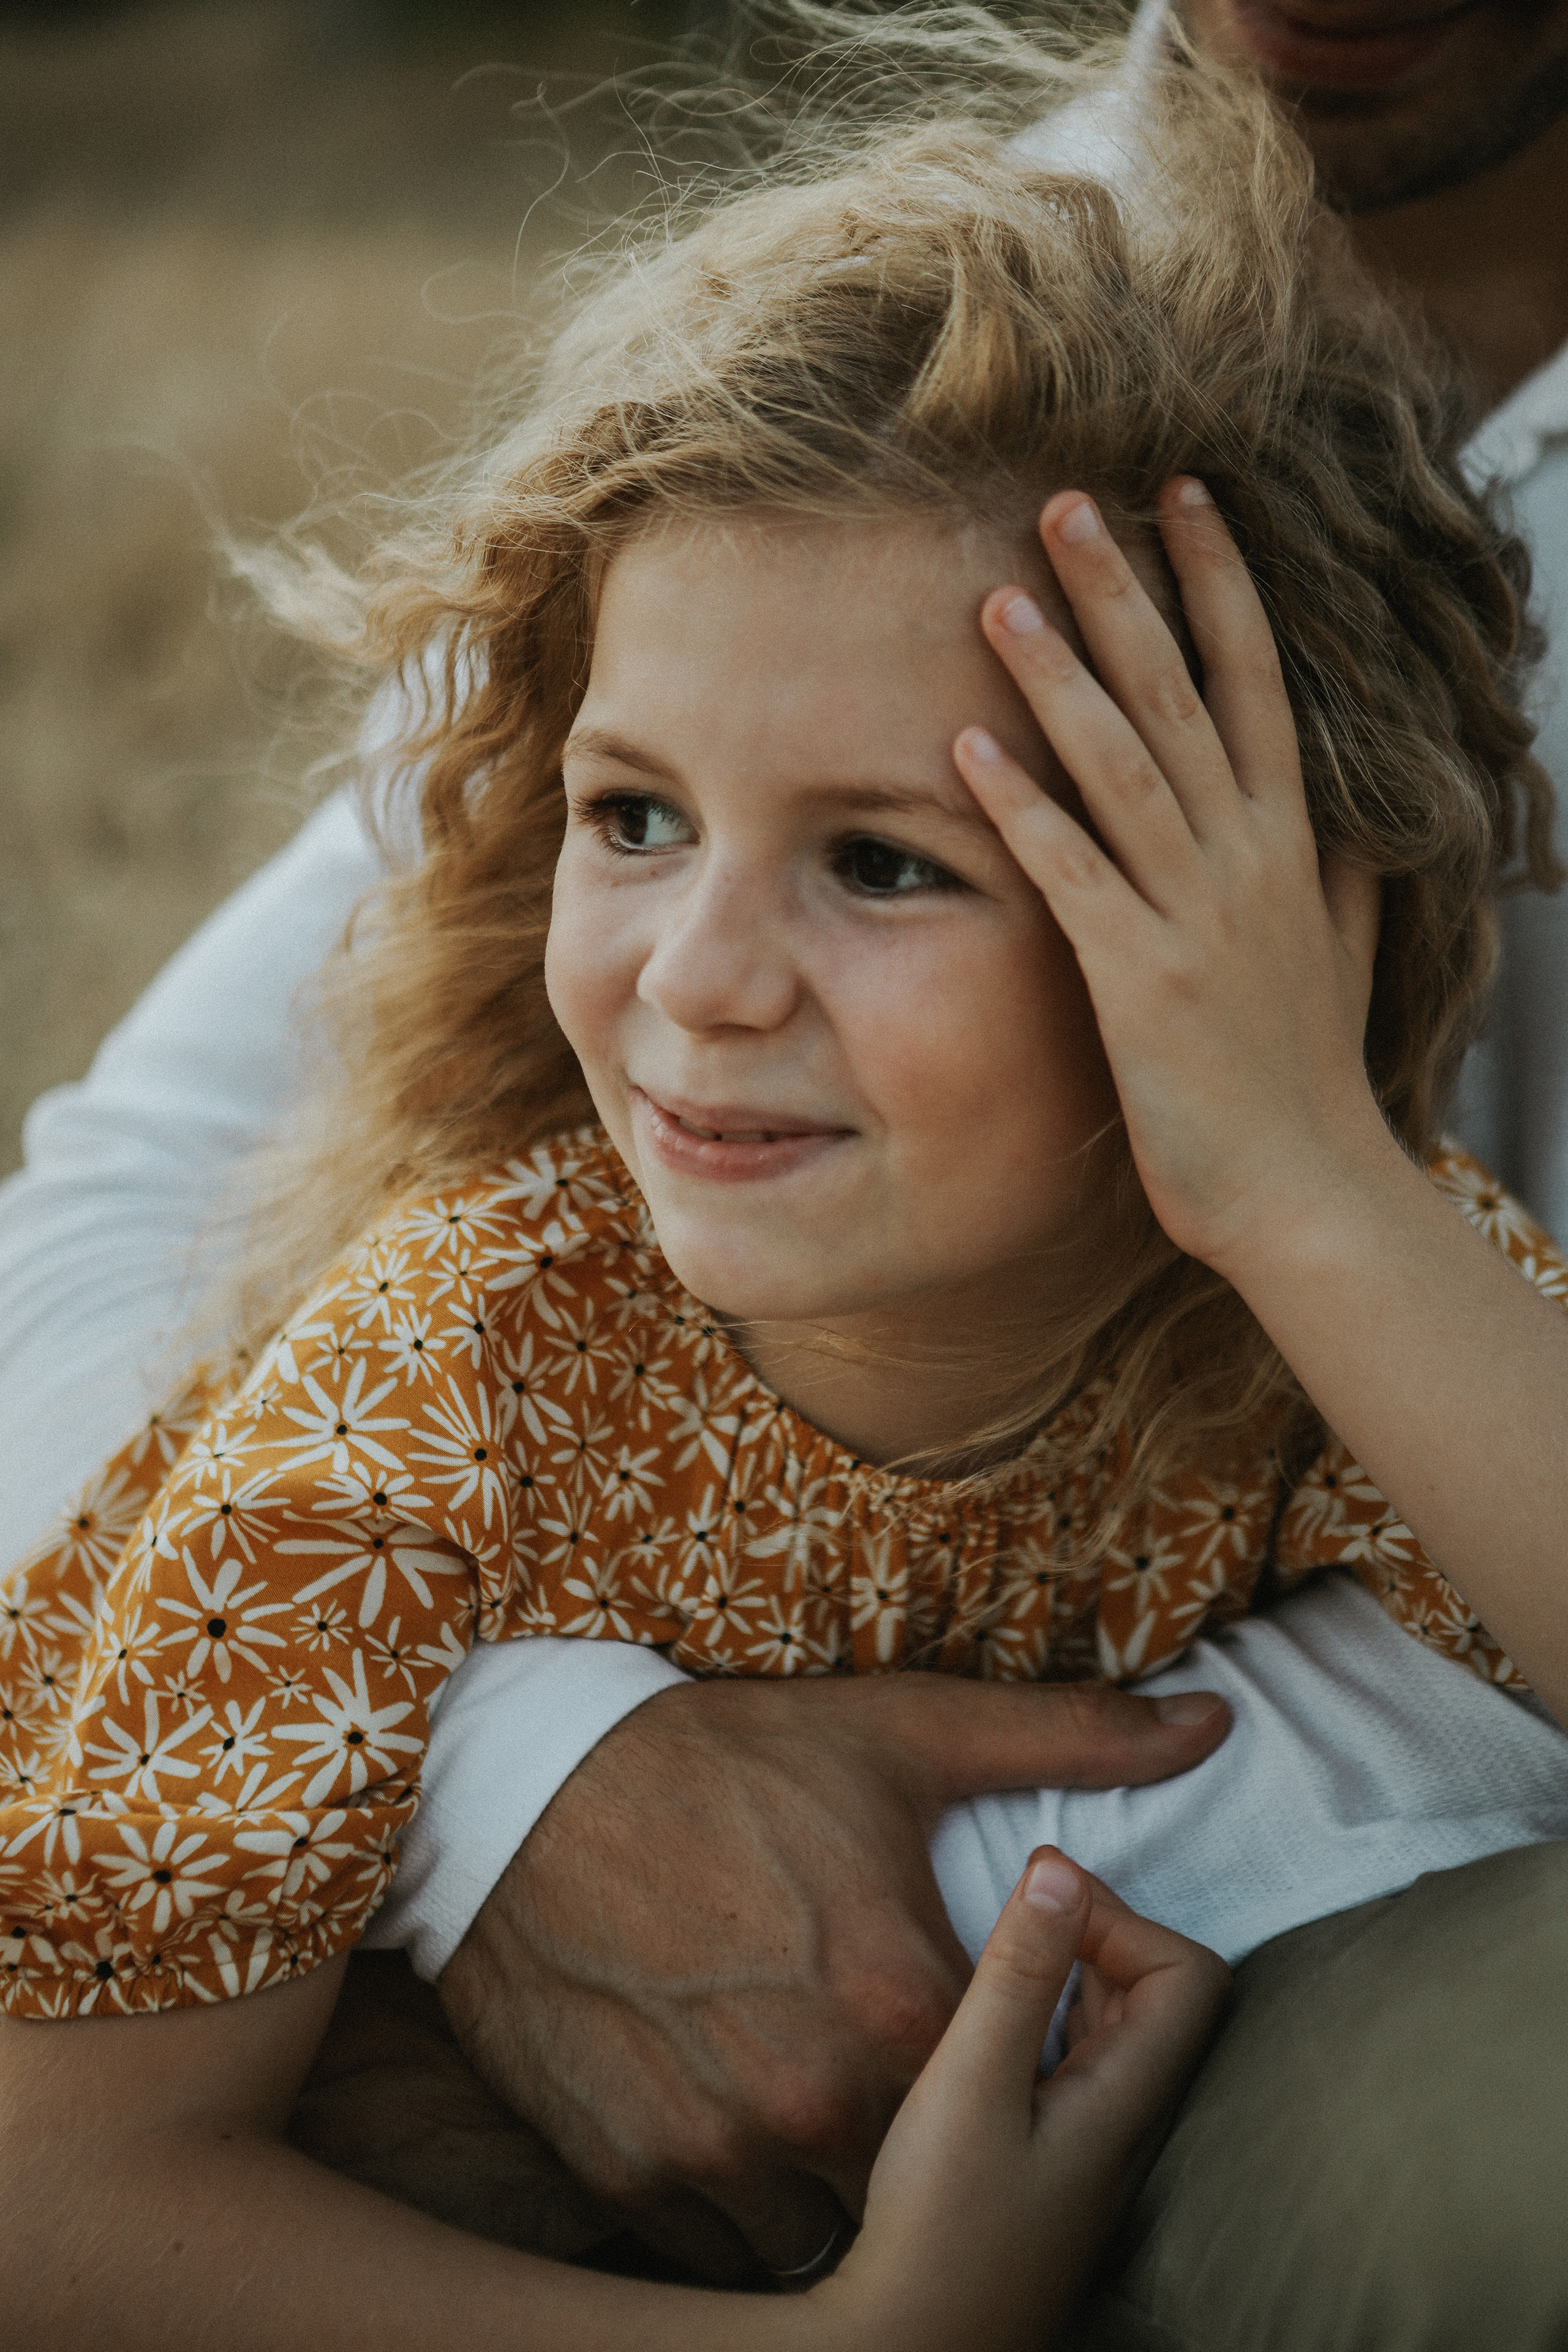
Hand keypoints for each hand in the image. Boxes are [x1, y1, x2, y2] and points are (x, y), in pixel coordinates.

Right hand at [437, 1671, 1228, 2283]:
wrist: (526, 1792)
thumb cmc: (728, 1757)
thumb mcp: (903, 1731)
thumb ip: (1070, 1738)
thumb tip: (1210, 1726)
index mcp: (901, 1999)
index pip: (1007, 2086)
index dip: (994, 2053)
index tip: (946, 2010)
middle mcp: (818, 2096)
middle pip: (913, 2168)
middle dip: (906, 2122)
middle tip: (858, 2046)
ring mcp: (718, 2150)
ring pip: (817, 2223)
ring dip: (820, 2175)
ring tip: (790, 2081)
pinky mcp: (631, 2175)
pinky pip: (717, 2241)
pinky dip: (732, 2199)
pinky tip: (723, 2109)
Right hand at [816, 1848, 1230, 2351]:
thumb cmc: (939, 2231)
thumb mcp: (968, 2083)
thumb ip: (1018, 1974)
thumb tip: (1058, 1868)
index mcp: (1130, 2104)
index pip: (1192, 1976)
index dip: (1126, 1920)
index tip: (1043, 1909)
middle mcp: (1133, 2128)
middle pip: (1166, 1997)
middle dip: (1100, 1937)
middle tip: (1021, 1923)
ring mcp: (1100, 2153)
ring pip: (1124, 2032)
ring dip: (1076, 1979)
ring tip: (1005, 1964)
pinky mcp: (1061, 2168)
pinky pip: (1084, 2067)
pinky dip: (1053, 2021)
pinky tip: (994, 2030)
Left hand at [954, 482, 1390, 1279]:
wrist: (1309, 1192)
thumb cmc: (1308, 1081)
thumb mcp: (1343, 959)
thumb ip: (1339, 883)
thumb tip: (1354, 825)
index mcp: (1291, 845)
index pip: (1257, 682)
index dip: (1220, 584)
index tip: (1184, 496)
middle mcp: (1249, 860)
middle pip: (1185, 696)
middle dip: (1129, 592)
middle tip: (1069, 499)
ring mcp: (1197, 916)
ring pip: (1126, 766)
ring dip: (1062, 678)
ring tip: (1001, 597)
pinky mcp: (1142, 980)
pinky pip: (1074, 874)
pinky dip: (1024, 807)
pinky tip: (968, 748)